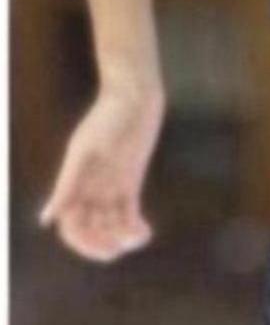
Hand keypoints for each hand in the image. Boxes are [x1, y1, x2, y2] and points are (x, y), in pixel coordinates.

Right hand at [38, 86, 165, 262]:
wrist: (134, 96)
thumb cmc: (106, 117)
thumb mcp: (85, 150)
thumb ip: (67, 184)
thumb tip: (47, 219)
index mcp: (75, 183)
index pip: (71, 224)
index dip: (81, 241)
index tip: (100, 248)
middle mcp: (90, 188)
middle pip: (90, 228)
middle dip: (101, 243)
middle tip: (117, 250)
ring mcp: (110, 185)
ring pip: (109, 224)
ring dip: (120, 238)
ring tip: (135, 240)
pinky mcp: (130, 180)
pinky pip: (129, 211)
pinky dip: (135, 225)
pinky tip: (145, 233)